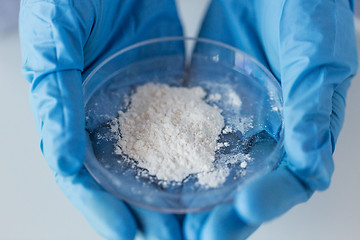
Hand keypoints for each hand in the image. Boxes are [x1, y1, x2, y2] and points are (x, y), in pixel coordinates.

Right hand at [19, 0, 183, 238]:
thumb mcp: (57, 37)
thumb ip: (55, 93)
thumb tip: (62, 156)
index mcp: (70, 111)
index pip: (81, 173)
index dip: (100, 206)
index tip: (127, 233)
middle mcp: (106, 116)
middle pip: (123, 176)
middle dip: (145, 211)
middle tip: (174, 238)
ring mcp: (140, 105)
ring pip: (156, 159)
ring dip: (173, 191)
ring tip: (197, 219)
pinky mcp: (168, 88)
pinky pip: (183, 126)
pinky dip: (195, 153)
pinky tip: (213, 172)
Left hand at [184, 0, 357, 238]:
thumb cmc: (307, 8)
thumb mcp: (316, 51)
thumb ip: (314, 103)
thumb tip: (312, 165)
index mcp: (303, 127)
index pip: (291, 179)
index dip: (270, 200)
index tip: (243, 210)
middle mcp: (267, 132)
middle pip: (248, 186)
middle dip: (225, 216)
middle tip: (198, 236)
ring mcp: (233, 121)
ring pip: (214, 170)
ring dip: (195, 199)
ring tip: (170, 221)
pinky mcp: (203, 104)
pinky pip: (186, 136)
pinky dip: (172, 159)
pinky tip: (153, 174)